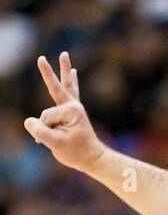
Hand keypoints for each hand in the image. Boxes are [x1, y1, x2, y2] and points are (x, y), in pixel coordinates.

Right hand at [23, 53, 105, 173]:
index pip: (46, 116)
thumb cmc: (76, 152)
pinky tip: (74, 71)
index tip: (54, 138)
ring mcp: (74, 107)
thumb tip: (29, 121)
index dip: (45, 128)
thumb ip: (40, 131)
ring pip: (66, 85)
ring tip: (65, 55)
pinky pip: (71, 91)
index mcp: (71, 110)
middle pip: (56, 87)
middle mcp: (73, 105)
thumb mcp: (55, 143)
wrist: (92, 159)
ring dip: (64, 70)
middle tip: (40, 58)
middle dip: (47, 74)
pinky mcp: (74, 111)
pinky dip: (72, 82)